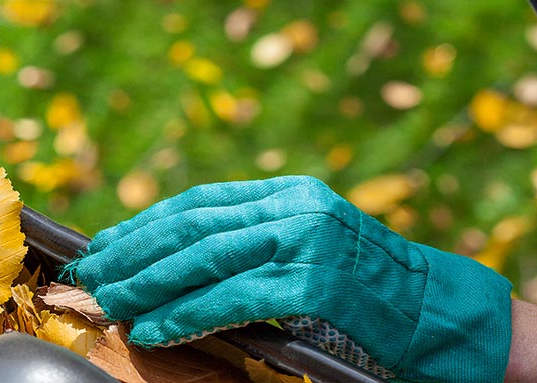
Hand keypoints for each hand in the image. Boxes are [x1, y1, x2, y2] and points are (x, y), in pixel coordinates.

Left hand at [65, 176, 512, 381]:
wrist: (444, 316)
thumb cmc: (373, 297)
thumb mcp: (311, 251)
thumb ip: (257, 247)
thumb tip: (177, 265)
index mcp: (292, 194)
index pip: (200, 203)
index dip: (145, 224)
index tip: (105, 246)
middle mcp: (297, 208)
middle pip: (193, 226)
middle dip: (134, 253)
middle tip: (92, 276)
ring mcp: (308, 243)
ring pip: (205, 259)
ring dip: (149, 283)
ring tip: (112, 302)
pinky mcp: (316, 285)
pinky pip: (233, 299)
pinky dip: (187, 314)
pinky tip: (155, 327)